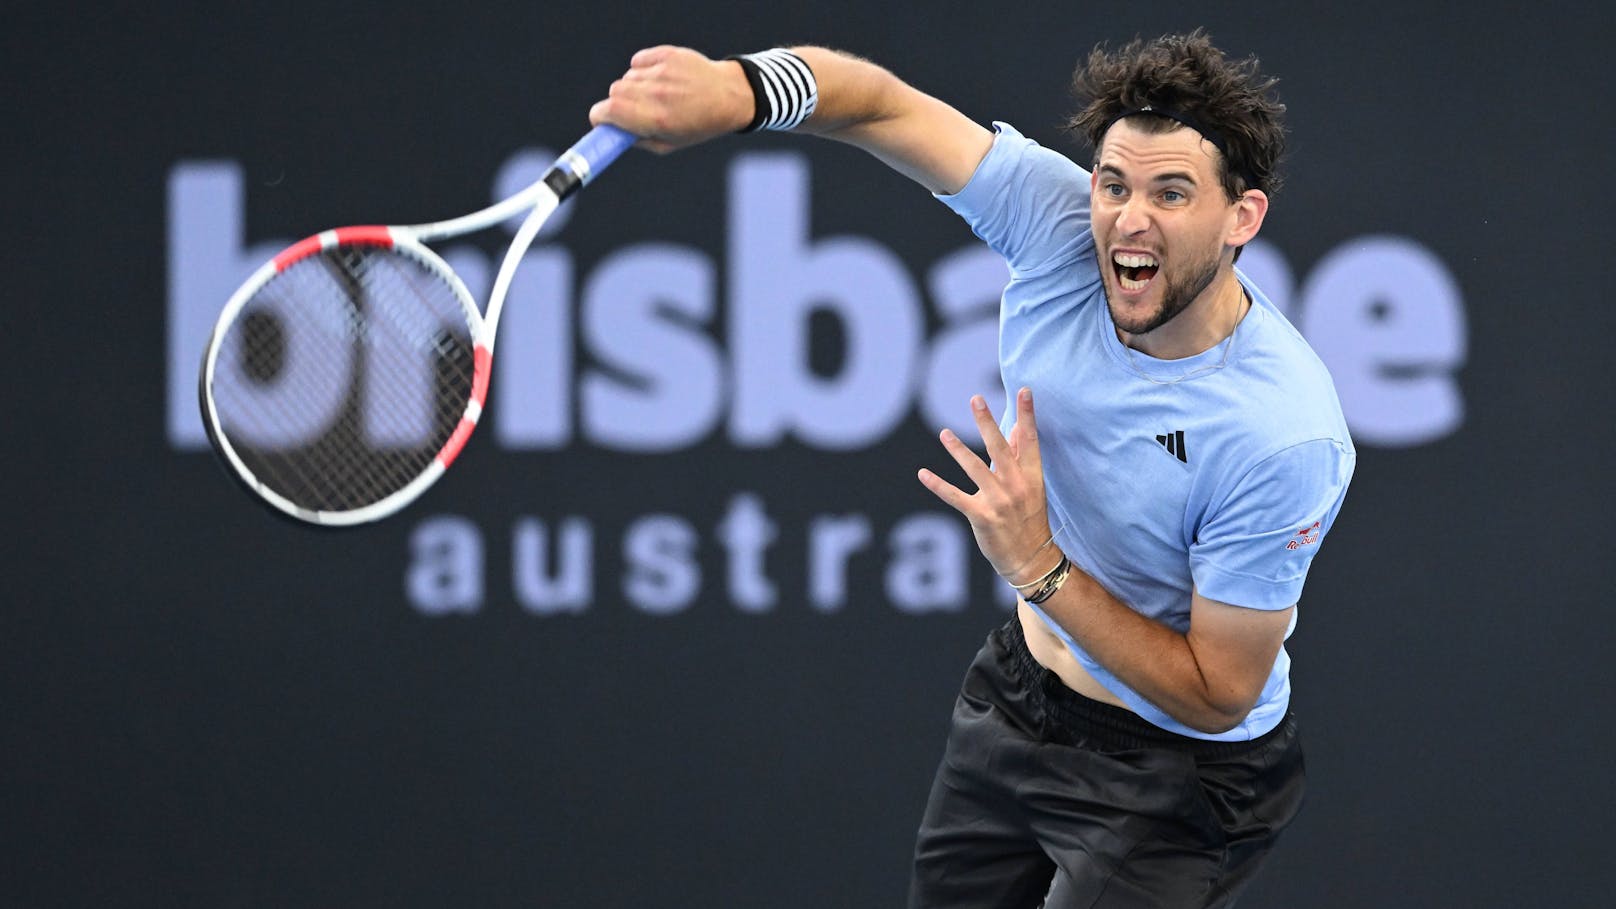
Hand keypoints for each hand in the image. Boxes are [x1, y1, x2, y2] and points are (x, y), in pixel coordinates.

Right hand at [589, 46, 754, 153]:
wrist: (729, 96)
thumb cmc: (698, 125)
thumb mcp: (670, 144)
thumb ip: (638, 140)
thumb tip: (612, 132)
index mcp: (658, 119)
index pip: (609, 111)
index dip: (600, 116)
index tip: (601, 120)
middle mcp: (659, 94)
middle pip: (614, 91)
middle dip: (617, 103)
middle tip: (633, 109)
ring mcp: (663, 72)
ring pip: (627, 77)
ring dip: (633, 87)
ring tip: (655, 94)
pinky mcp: (668, 55)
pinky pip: (638, 61)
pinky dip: (642, 69)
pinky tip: (658, 78)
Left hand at [917, 388, 1058, 585]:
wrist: (1030, 558)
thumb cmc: (1029, 518)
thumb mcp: (1031, 487)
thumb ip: (1020, 457)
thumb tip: (1015, 428)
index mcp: (1031, 476)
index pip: (1030, 439)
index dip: (1026, 414)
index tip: (1023, 390)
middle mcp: (1016, 485)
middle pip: (1000, 447)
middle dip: (987, 422)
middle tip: (976, 399)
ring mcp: (999, 501)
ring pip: (975, 469)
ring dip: (957, 450)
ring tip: (944, 433)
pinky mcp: (982, 517)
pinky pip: (956, 497)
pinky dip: (938, 485)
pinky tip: (923, 473)